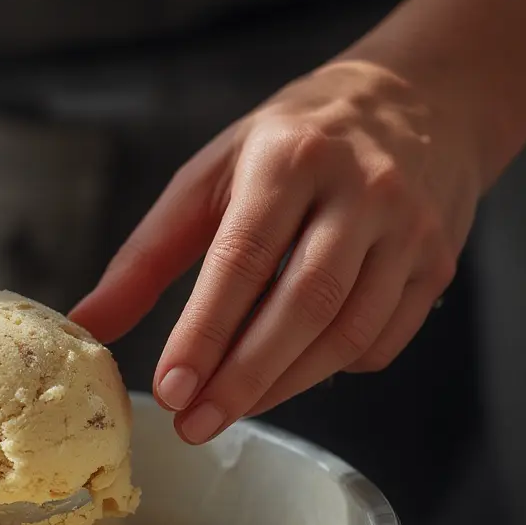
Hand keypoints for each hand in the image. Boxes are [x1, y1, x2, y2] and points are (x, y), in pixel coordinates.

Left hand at [71, 60, 480, 442]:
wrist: (417, 100)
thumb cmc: (290, 144)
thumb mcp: (209, 178)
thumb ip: (146, 256)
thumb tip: (88, 324)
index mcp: (289, 159)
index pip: (243, 259)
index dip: (205, 331)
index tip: (170, 389)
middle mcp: (360, 190)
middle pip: (303, 305)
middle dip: (243, 378)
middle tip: (194, 425)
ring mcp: (408, 229)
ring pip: (347, 332)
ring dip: (283, 386)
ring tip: (229, 410)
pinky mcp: (437, 262)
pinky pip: (381, 340)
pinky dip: (330, 370)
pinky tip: (291, 372)